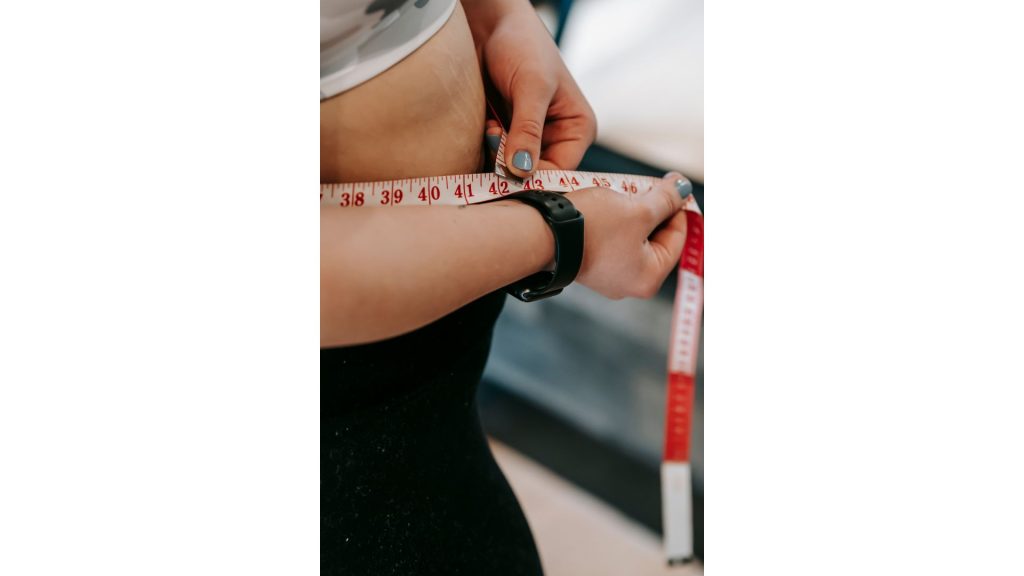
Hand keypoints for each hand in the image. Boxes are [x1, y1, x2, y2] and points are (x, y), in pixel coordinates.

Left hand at [463, 0, 596, 177]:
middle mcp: (556, 138)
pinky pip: (494, 157)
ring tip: (490, 126)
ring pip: (511, 169)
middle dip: (511, 165)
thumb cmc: (522, 44)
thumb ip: (528, 129)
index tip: (507, 173)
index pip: (559, 171)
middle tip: (494, 138)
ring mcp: (529, 137)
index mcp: (577, 129)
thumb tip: (521, 170)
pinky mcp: (505, 133)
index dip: (534, 178)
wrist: (490, 24)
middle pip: (534, 174)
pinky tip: (484, 126)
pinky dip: (486, 149)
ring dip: (496, 156)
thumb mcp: (531, 86)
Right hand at [564, 173, 690, 299]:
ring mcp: (607, 275)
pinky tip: (607, 204)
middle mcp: (629, 283)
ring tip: (624, 192)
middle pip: (654, 238)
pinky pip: (611, 240)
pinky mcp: (589, 263)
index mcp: (649, 278)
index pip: (677, 238)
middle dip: (652, 209)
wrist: (540, 233)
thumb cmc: (590, 228)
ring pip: (632, 237)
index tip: (674, 186)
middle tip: (647, 185)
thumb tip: (683, 189)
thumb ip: (666, 199)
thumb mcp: (638, 209)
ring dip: (632, 212)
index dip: (677, 208)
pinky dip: (613, 221)